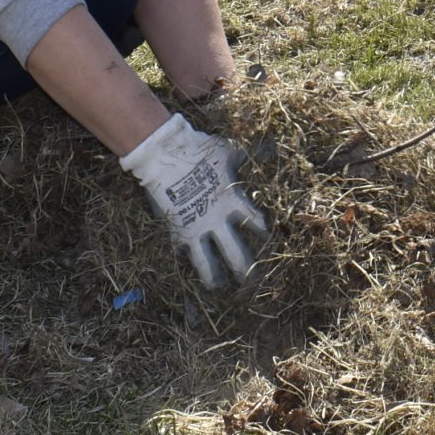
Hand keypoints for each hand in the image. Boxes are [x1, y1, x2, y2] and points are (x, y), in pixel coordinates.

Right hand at [120, 113, 269, 287]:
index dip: (263, 232)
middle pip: (235, 253)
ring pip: (206, 262)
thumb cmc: (198, 150)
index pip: (254, 223)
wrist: (164, 154)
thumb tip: (270, 147)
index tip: (269, 239)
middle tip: (250, 280)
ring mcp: (195, 228)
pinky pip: (181, 250)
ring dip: (213, 276)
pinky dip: (184, 260)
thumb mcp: (227, 151)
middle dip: (244, 269)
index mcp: (232, 202)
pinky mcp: (175, 230)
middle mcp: (216, 221)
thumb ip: (247, 155)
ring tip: (217, 287)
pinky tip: (185, 271)